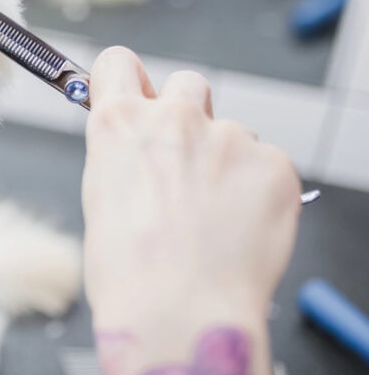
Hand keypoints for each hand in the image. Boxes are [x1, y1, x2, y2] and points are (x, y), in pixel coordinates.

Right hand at [81, 47, 299, 332]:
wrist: (182, 312)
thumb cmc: (130, 272)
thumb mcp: (100, 199)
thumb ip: (123, 157)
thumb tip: (141, 154)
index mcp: (118, 124)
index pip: (119, 62)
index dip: (126, 81)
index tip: (134, 97)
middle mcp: (173, 119)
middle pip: (186, 83)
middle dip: (186, 113)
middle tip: (183, 163)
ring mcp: (229, 138)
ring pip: (232, 133)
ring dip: (225, 162)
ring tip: (213, 219)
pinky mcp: (274, 165)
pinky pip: (267, 166)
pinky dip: (257, 193)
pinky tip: (240, 230)